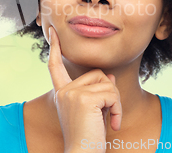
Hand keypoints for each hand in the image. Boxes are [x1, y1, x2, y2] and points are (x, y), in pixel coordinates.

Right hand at [47, 26, 121, 152]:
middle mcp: (64, 91)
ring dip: (116, 103)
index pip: (55, 66)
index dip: (55, 48)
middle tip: (109, 114)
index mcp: (62, 93)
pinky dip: (118, 110)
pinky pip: (112, 94)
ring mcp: (72, 93)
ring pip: (108, 83)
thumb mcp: (94, 110)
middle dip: (110, 92)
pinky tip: (113, 124)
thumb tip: (110, 76)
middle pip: (97, 74)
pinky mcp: (84, 99)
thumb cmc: (88, 137)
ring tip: (110, 120)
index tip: (53, 32)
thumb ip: (98, 91)